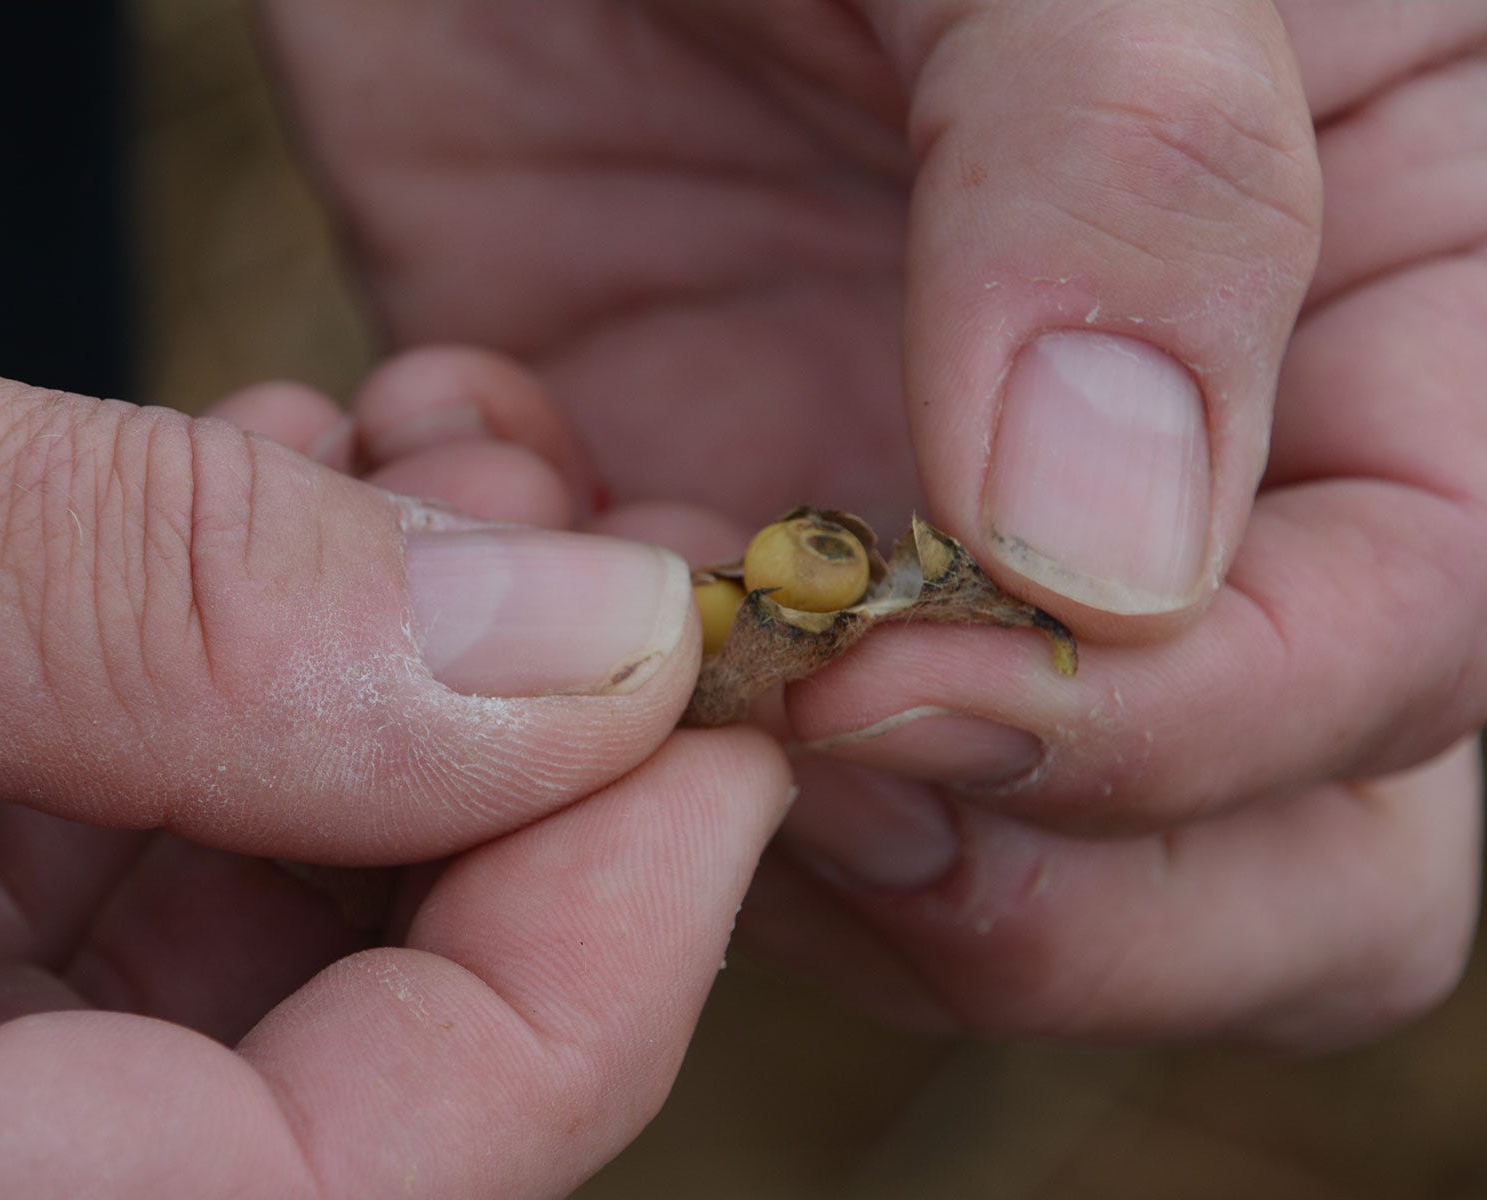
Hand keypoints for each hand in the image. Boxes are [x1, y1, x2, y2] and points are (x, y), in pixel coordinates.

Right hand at [0, 250, 794, 1194]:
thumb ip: (155, 592)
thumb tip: (573, 647)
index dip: (583, 972)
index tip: (706, 728)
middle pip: (332, 1102)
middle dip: (498, 804)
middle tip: (574, 551)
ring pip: (242, 992)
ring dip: (378, 722)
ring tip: (411, 483)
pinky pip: (115, 911)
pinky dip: (227, 716)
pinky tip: (267, 527)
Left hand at [261, 0, 1486, 1047]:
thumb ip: (1141, 176)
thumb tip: (1116, 564)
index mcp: (1380, 284)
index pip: (1418, 638)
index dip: (1201, 738)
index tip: (922, 694)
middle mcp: (1186, 457)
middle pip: (1267, 853)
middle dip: (1052, 888)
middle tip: (812, 765)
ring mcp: (937, 530)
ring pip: (977, 862)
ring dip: (779, 823)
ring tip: (604, 606)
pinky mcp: (710, 540)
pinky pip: (690, 764)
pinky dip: (573, 714)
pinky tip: (471, 475)